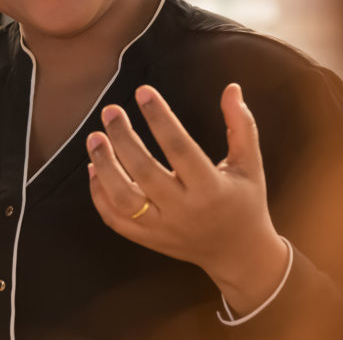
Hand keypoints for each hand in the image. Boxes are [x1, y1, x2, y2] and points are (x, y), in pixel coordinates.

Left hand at [85, 83, 290, 310]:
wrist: (239, 254)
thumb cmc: (245, 202)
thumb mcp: (249, 164)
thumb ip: (241, 125)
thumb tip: (231, 88)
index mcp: (211, 189)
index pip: (179, 148)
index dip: (160, 118)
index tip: (143, 92)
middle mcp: (184, 210)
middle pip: (144, 172)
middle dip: (123, 138)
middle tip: (111, 111)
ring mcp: (163, 228)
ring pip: (123, 199)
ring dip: (104, 166)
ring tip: (95, 137)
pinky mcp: (149, 240)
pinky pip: (115, 220)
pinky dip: (99, 195)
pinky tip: (93, 168)